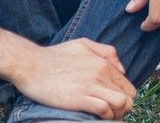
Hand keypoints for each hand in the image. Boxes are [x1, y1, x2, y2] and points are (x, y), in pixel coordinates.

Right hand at [11, 39, 135, 119]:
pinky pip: (104, 111)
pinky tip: (98, 118)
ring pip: (121, 104)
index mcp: (103, 62)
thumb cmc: (54, 56)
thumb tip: (121, 68)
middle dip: (124, 108)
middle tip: (114, 114)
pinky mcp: (80, 98)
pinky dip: (105, 117)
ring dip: (118, 114)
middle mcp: (100, 73)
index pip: (127, 85)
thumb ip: (106, 52)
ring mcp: (91, 86)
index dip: (125, 98)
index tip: (116, 105)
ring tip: (108, 118)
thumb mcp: (83, 44)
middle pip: (128, 96)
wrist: (31, 65)